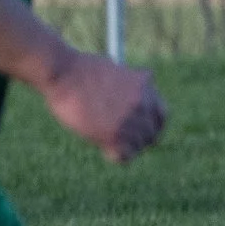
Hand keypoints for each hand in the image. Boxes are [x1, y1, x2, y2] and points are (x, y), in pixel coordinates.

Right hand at [39, 51, 166, 163]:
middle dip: (139, 138)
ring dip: (125, 146)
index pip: (161, 115)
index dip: (152, 125)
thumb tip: (132, 105)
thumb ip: (130, 88)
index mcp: (146, 87)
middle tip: (122, 140)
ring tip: (108, 142)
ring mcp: (130, 120)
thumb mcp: (116, 71)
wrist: (63, 73)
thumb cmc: (81, 68)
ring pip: (138, 146)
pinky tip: (105, 150)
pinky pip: (124, 156)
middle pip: (151, 133)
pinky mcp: (113, 135)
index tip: (142, 131)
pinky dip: (117, 156)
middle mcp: (143, 104)